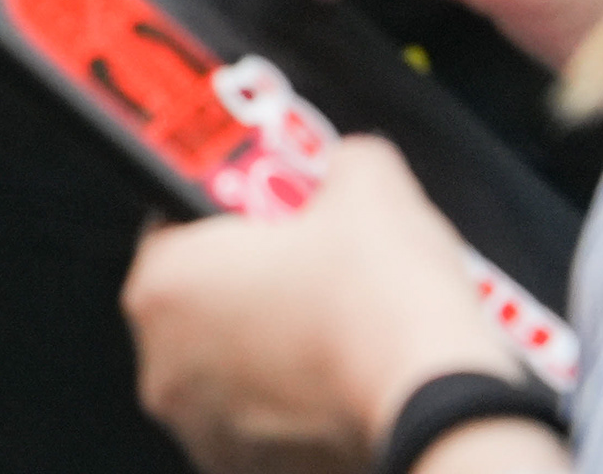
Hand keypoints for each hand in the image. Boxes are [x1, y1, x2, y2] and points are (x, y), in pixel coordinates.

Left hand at [126, 138, 521, 473]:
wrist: (441, 406)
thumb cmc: (385, 305)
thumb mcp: (367, 184)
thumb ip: (339, 160)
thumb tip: (349, 163)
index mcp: (162, 284)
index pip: (173, 221)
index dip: (230, 206)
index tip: (270, 204)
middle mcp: (163, 364)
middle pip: (200, 296)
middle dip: (251, 275)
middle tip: (312, 260)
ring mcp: (202, 427)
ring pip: (230, 360)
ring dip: (271, 338)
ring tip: (335, 318)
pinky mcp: (247, 469)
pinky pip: (261, 415)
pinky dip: (292, 395)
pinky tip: (341, 368)